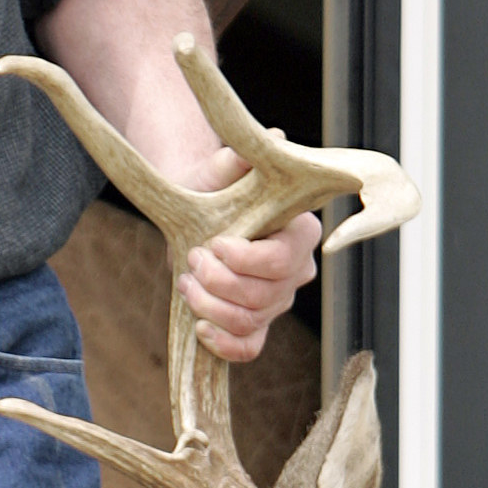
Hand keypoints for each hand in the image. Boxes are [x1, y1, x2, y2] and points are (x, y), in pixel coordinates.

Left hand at [167, 143, 321, 359]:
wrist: (196, 210)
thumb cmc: (213, 187)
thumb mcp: (222, 167)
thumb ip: (244, 158)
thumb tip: (274, 139)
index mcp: (301, 232)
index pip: (283, 259)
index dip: (246, 259)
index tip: (213, 243)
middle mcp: (298, 269)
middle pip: (266, 295)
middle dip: (220, 283)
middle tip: (192, 261)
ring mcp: (279, 300)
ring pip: (252, 321)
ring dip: (210, 307)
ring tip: (186, 283)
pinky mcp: (258, 322)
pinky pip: (250, 348)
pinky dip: (224, 344)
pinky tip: (200, 327)